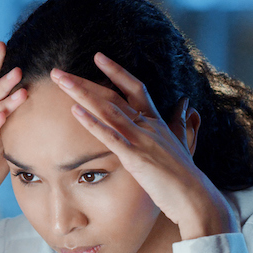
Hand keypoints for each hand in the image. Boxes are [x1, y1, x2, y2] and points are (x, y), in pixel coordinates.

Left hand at [51, 53, 237, 239]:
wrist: (193, 195)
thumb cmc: (184, 173)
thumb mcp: (182, 141)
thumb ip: (180, 121)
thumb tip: (185, 102)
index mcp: (155, 120)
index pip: (135, 87)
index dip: (116, 71)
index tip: (98, 57)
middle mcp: (147, 124)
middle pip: (111, 95)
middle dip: (83, 82)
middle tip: (58, 72)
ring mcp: (140, 138)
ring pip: (107, 109)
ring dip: (81, 93)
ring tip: (60, 81)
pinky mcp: (134, 156)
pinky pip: (110, 135)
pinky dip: (92, 122)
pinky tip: (75, 110)